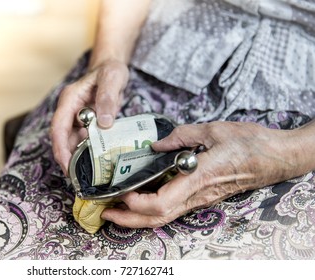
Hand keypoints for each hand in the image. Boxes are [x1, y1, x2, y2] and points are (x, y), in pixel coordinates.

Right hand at [50, 59, 128, 174]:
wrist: (112, 68)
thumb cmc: (110, 70)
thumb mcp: (112, 78)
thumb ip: (107, 98)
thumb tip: (104, 124)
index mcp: (69, 100)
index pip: (58, 127)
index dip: (60, 147)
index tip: (66, 165)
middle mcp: (69, 110)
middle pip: (62, 139)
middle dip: (67, 159)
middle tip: (77, 179)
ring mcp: (77, 117)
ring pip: (72, 142)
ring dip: (77, 158)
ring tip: (87, 176)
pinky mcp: (86, 123)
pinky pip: (84, 140)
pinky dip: (89, 152)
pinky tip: (97, 163)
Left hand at [102, 121, 302, 227]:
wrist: (276, 157)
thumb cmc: (250, 144)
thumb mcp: (214, 130)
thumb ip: (182, 136)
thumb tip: (156, 144)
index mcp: (199, 178)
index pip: (163, 202)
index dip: (139, 203)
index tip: (122, 193)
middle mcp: (197, 194)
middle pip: (159, 217)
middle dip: (130, 218)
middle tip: (106, 212)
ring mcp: (200, 198)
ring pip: (165, 216)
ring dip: (138, 217)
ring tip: (116, 209)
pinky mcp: (203, 196)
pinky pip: (174, 208)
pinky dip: (152, 208)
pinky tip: (140, 199)